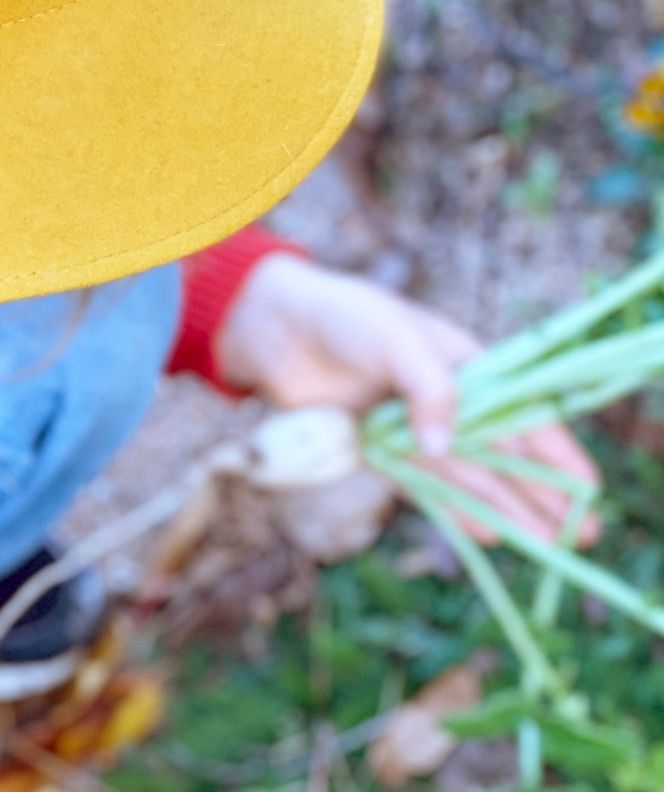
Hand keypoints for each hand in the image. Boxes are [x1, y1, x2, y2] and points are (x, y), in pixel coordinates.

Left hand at [218, 254, 599, 544]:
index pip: (521, 412)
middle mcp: (446, 398)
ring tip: (543, 547)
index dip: (556, 452)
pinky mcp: (380, 448)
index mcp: (465, 363)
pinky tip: (485, 534)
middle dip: (541, 493)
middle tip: (578, 537)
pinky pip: (426, 485)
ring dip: (505, 508)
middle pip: (502, 452)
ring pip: (470, 474)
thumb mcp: (395, 340)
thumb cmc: (344, 318)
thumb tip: (444, 446)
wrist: (278, 328)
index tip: (586, 490)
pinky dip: (454, 508)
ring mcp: (413, 426)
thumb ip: (430, 388)